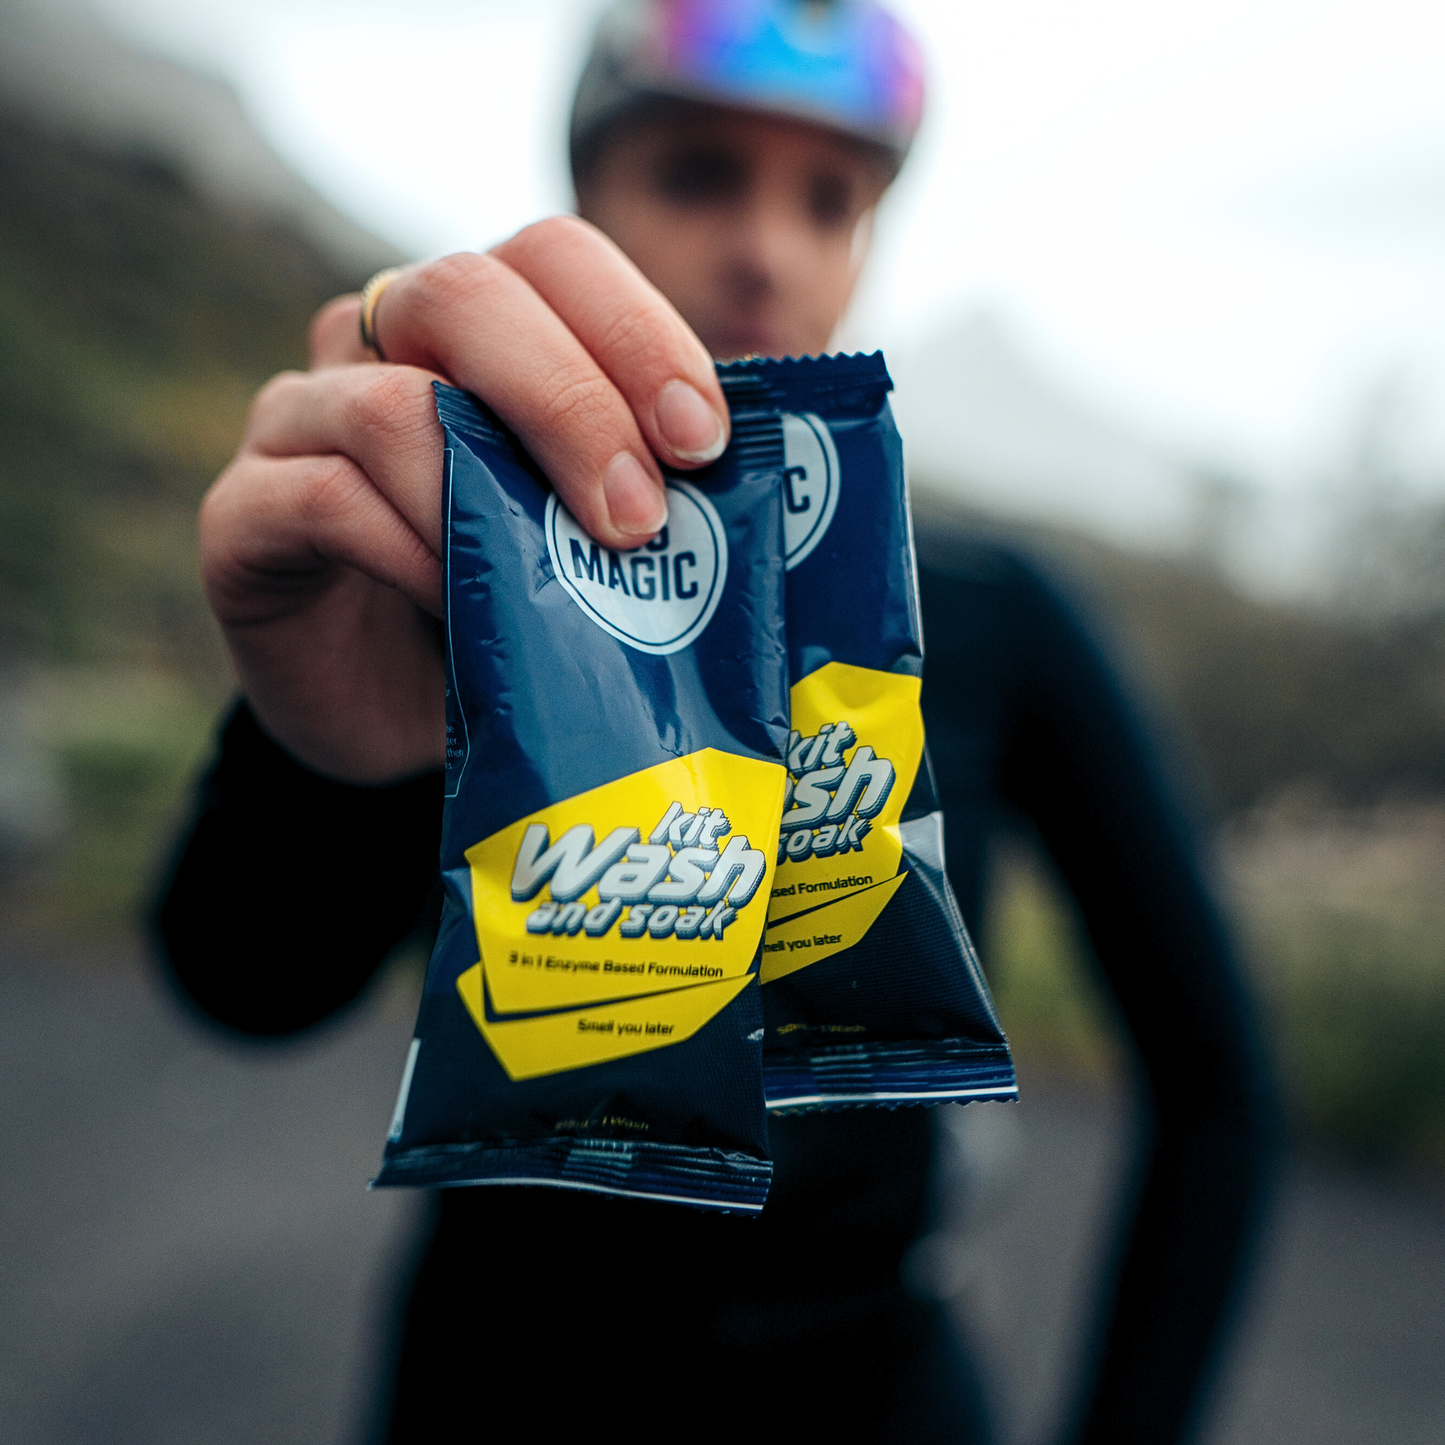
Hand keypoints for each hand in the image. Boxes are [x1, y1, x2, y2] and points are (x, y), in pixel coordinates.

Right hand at [199, 217, 730, 783]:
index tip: (702, 439)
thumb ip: (646, 486)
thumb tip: (758, 481)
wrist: (406, 717)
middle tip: (638, 518)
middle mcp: (378, 349)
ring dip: (486, 492)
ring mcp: (299, 425)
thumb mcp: (596, 542)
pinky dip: (404, 549)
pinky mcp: (244, 518)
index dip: (634, 330)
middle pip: (462, 293)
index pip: (551, 257)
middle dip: (571, 402)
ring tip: (557, 581)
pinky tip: (454, 603)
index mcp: (481, 333)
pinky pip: (324, 500)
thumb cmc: (517, 612)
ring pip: (384, 401)